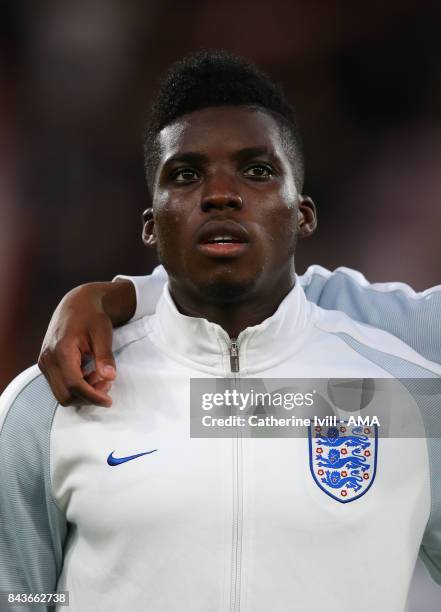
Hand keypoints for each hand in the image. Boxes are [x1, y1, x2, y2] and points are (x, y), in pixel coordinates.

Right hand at [38, 281, 134, 406]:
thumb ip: (105, 355)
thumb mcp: (103, 333)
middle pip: (65, 394)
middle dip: (88, 397)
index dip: (92, 397)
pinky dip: (75, 387)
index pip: (75, 385)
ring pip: (60, 393)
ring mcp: (44, 362)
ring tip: (99, 377)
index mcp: (61, 350)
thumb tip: (110, 376)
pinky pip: (58, 385)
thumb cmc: (92, 316)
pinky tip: (89, 374)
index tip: (109, 400)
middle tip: (107, 384)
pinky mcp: (46, 364)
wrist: (77, 304)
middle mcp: (48, 358)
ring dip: (82, 393)